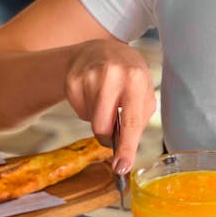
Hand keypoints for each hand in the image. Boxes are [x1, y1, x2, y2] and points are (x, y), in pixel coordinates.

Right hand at [64, 40, 155, 174]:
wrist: (100, 49)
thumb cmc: (128, 74)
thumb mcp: (144, 90)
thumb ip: (139, 119)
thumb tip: (126, 150)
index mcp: (136, 78)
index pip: (131, 121)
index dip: (126, 148)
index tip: (122, 167)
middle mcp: (112, 74)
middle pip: (102, 126)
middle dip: (107, 135)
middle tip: (112, 127)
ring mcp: (88, 75)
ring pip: (90, 121)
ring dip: (98, 118)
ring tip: (105, 99)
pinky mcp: (71, 80)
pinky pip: (78, 112)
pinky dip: (86, 110)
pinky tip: (92, 93)